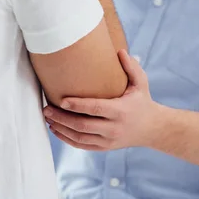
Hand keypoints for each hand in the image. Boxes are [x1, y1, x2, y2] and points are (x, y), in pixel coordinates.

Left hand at [44, 50, 161, 150]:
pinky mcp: (104, 148)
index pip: (95, 109)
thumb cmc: (142, 102)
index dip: (77, 105)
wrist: (152, 128)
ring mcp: (108, 140)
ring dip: (61, 129)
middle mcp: (113, 128)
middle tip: (46, 108)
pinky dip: (66, 139)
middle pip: (83, 125)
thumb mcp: (141, 83)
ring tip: (48, 118)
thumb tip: (119, 51)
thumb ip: (131, 67)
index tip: (61, 100)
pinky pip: (82, 145)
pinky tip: (56, 129)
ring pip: (79, 138)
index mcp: (121, 111)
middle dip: (62, 118)